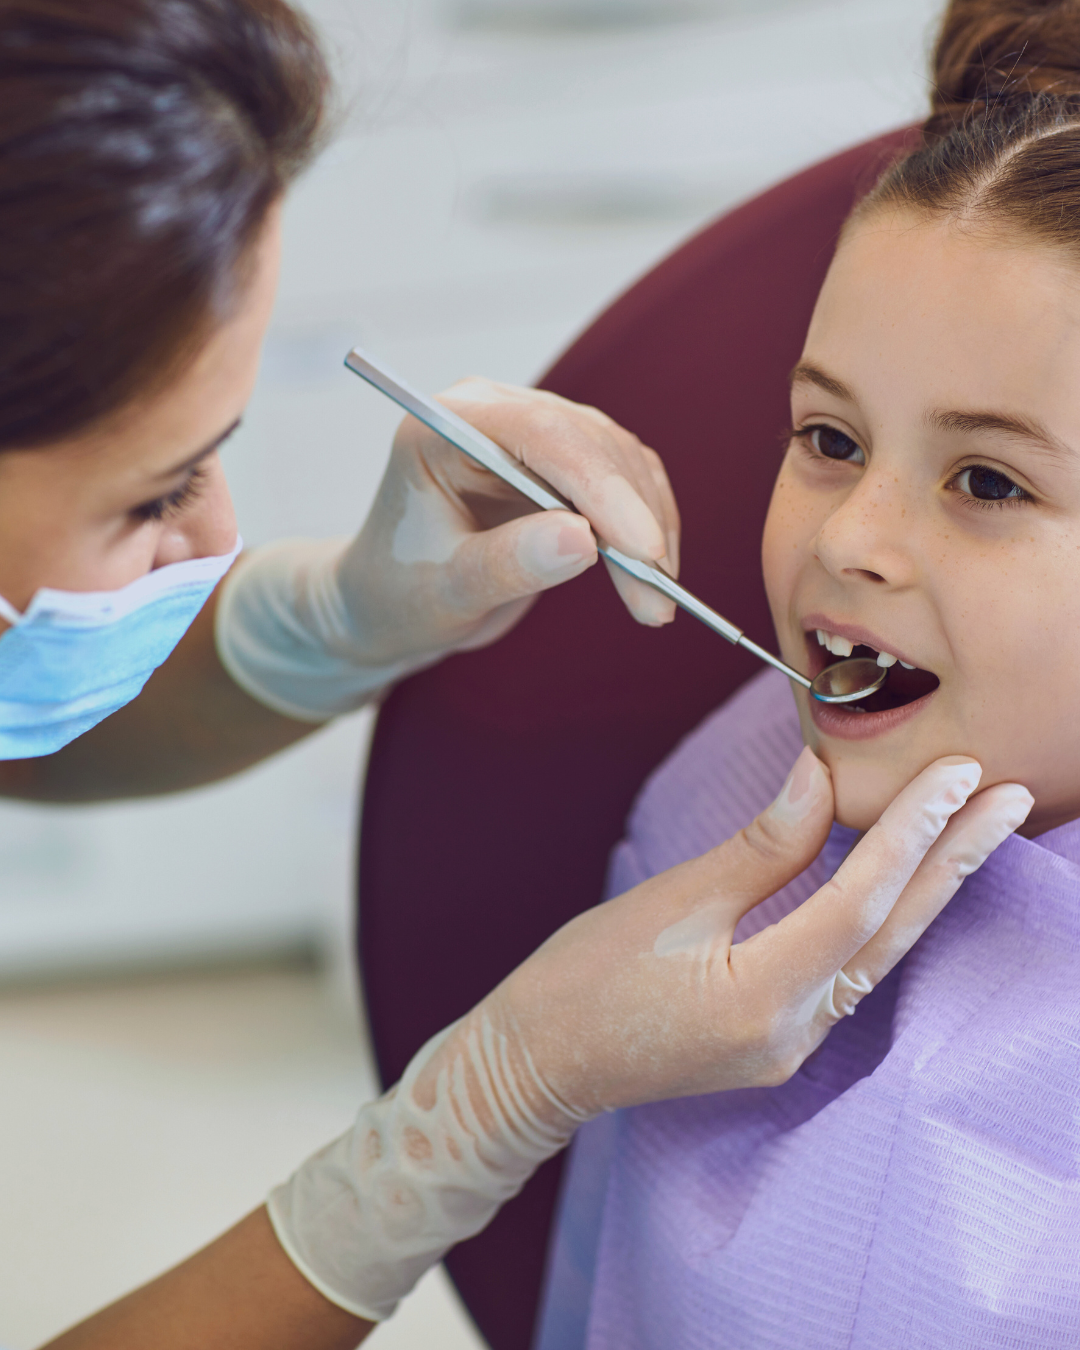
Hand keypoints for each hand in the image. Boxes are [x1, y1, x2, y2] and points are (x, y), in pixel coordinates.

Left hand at [214, 380, 679, 720]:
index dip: (601, 487)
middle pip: (590, 444)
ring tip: (655, 604)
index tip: (642, 551)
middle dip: (633, 521)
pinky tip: (654, 578)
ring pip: (620, 461)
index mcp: (446, 425)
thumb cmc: (397, 595)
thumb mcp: (445, 593)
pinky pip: (626, 483)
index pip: (541, 433)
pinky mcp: (562, 465)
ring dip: (649, 529)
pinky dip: (647, 528)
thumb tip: (584, 541)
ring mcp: (531, 434)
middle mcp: (493, 412)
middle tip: (656, 599)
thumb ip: (508, 563)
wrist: (389, 605)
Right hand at [491, 750, 1032, 1112]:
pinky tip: (901, 881)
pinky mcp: (778, 1044)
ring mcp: (789, 1050)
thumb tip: (822, 777)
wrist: (536, 1063)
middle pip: (894, 935)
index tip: (958, 771)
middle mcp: (792, 1036)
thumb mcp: (670, 900)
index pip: (861, 900)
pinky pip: (848, 972)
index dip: (912, 829)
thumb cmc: (584, 978)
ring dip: (929, 889)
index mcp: (760, 999)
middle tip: (1011, 796)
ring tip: (975, 828)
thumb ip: (760, 845)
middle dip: (956, 859)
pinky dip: (880, 919)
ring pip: (879, 956)